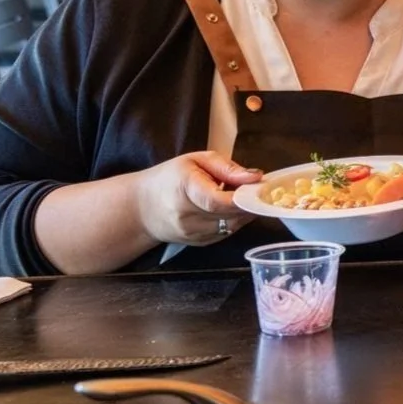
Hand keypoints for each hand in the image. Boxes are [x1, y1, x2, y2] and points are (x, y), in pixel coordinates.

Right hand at [133, 152, 261, 245]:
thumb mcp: (196, 160)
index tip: (259, 187)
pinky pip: (226, 233)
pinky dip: (235, 221)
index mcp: (185, 191)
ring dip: (244, 213)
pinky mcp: (199, 243)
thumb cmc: (169, 178)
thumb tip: (256, 176)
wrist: (142, 207)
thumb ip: (227, 168)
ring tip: (245, 197)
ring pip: (231, 226)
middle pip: (229, 215)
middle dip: (250, 203)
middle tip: (260, 189)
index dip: (243, 197)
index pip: (218, 201)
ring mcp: (192, 234)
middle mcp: (186, 217)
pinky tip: (233, 209)